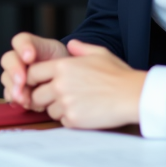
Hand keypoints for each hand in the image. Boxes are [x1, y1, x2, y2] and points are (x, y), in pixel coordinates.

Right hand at [0, 32, 70, 106]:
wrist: (71, 87)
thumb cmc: (71, 71)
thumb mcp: (72, 57)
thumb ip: (72, 50)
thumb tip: (73, 45)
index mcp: (34, 48)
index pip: (21, 40)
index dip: (23, 47)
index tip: (30, 57)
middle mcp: (21, 60)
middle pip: (8, 59)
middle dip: (14, 70)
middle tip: (22, 81)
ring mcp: (17, 76)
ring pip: (6, 78)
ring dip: (13, 88)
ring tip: (24, 98)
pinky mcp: (18, 92)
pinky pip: (9, 94)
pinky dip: (15, 99)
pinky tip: (23, 103)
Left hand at [24, 39, 145, 128]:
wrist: (133, 95)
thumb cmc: (118, 74)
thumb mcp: (99, 53)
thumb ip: (80, 48)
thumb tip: (71, 44)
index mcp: (62, 66)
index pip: (32, 73)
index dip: (35, 79)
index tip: (42, 83)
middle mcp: (60, 84)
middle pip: (36, 95)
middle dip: (44, 97)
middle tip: (60, 97)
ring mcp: (66, 103)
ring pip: (49, 110)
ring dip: (58, 109)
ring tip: (77, 103)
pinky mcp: (74, 119)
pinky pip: (62, 122)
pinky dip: (70, 119)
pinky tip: (84, 112)